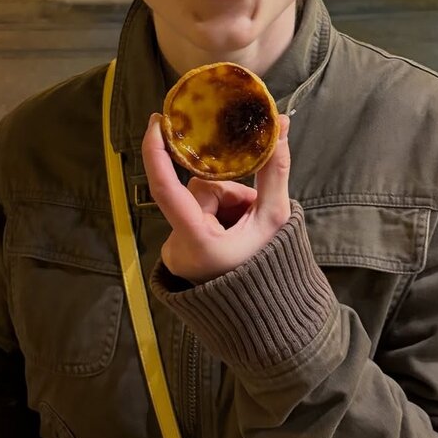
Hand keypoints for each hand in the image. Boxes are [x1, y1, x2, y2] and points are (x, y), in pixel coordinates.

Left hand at [142, 113, 291, 283]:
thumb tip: (280, 123)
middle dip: (228, 191)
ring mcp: (176, 251)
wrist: (262, 314)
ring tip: (248, 227)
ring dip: (227, 205)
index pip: (166, 189)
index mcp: (198, 241)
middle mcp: (179, 246)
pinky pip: (197, 217)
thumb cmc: (269, 269)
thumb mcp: (275, 218)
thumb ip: (274, 171)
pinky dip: (219, 218)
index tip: (157, 122)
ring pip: (200, 202)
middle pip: (198, 192)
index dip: (156, 152)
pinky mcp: (179, 251)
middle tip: (251, 210)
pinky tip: (236, 234)